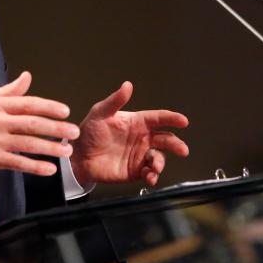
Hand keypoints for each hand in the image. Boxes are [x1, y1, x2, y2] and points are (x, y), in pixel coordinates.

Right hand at [0, 71, 78, 176]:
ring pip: (28, 144)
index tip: (66, 111)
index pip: (29, 103)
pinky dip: (35, 166)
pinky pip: (17, 163)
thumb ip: (9, 90)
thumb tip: (27, 76)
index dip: (49, 107)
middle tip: (74, 132)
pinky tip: (49, 169)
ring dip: (50, 148)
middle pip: (32, 123)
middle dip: (56, 128)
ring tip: (67, 151)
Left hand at [71, 81, 188, 187]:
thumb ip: (115, 101)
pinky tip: (150, 178)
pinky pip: (149, 174)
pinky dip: (153, 177)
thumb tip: (128, 85)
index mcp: (137, 122)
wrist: (78, 157)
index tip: (183, 121)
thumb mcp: (100, 113)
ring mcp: (140, 155)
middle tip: (182, 150)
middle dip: (176, 144)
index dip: (172, 119)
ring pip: (159, 158)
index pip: (159, 119)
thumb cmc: (89, 132)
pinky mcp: (136, 171)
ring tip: (155, 167)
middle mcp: (143, 138)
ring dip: (161, 163)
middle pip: (165, 140)